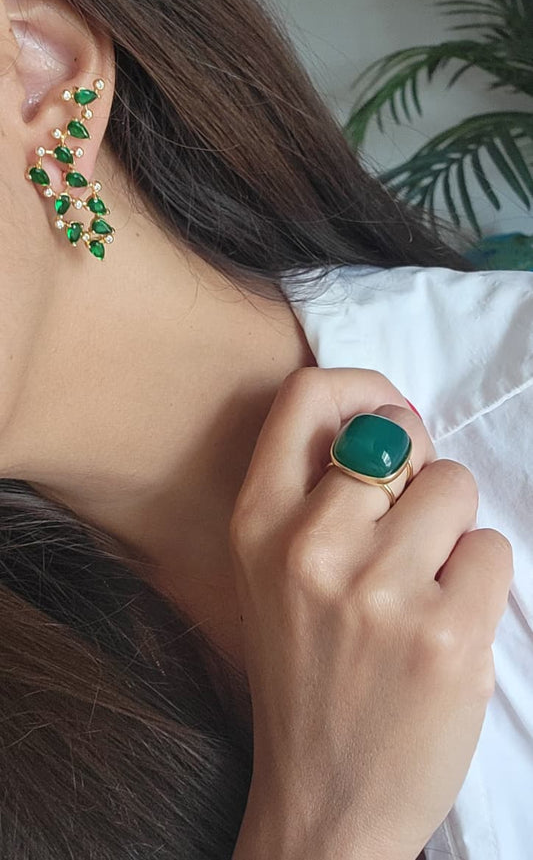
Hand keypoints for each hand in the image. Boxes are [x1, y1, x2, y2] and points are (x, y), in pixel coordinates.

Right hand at [229, 367, 512, 859]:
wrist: (326, 804)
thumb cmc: (306, 678)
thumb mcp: (271, 576)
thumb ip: (315, 495)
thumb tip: (393, 427)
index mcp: (258, 525)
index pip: (308, 397)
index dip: (364, 390)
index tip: (390, 419)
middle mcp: (310, 548)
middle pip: (402, 439)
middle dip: (420, 475)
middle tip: (408, 532)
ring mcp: (380, 593)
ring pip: (456, 488)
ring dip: (452, 531)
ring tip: (422, 588)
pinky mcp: (446, 636)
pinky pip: (491, 549)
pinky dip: (479, 581)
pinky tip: (444, 625)